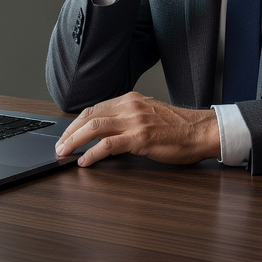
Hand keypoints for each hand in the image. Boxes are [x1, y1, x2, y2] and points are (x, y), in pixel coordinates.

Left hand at [55, 91, 219, 166]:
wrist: (202, 131)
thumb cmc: (180, 128)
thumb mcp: (150, 115)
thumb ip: (130, 118)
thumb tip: (108, 133)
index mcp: (131, 100)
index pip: (95, 109)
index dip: (77, 123)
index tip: (67, 134)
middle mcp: (130, 106)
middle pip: (89, 116)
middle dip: (69, 132)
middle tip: (59, 147)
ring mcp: (135, 121)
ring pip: (94, 127)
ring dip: (74, 141)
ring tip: (64, 153)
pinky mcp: (140, 138)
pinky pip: (109, 144)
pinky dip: (92, 153)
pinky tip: (85, 161)